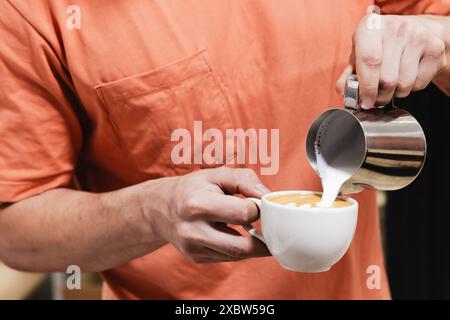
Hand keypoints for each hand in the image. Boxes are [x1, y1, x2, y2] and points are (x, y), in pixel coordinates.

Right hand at [143, 167, 270, 262]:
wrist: (161, 208)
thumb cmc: (193, 188)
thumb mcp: (216, 175)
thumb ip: (244, 180)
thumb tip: (267, 196)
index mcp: (197, 205)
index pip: (243, 213)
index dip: (258, 208)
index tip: (259, 204)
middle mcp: (193, 231)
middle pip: (242, 246)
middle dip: (263, 240)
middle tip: (273, 230)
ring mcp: (193, 248)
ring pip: (236, 255)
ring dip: (252, 245)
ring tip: (255, 230)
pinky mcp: (196, 257)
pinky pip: (227, 258)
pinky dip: (238, 249)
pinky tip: (235, 235)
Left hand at [337, 15, 446, 107]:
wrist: (413, 29)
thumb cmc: (380, 44)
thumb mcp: (358, 53)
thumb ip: (348, 74)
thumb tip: (345, 91)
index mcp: (371, 27)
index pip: (370, 62)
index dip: (367, 88)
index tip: (365, 102)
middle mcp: (396, 28)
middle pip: (387, 79)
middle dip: (379, 96)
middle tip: (376, 99)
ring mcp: (418, 37)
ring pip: (404, 85)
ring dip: (395, 93)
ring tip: (391, 84)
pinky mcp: (435, 48)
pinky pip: (419, 84)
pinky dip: (410, 88)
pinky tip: (406, 76)